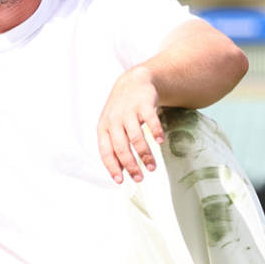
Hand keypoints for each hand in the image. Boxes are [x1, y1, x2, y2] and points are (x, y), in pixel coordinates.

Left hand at [96, 65, 162, 183]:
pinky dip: (156, 132)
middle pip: (121, 147)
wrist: (133, 82)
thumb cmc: (121, 111)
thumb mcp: (112, 126)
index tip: (120, 181)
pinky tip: (161, 142)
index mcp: (103, 128)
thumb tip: (120, 172)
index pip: (105, 151)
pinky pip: (151, 121)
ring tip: (152, 167)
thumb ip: (114, 146)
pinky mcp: (144, 105)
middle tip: (139, 178)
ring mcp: (129, 112)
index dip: (112, 167)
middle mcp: (114, 120)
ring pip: (136, 137)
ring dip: (145, 154)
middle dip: (130, 165)